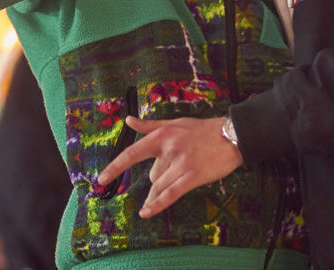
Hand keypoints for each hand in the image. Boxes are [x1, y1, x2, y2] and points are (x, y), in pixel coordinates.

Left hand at [95, 116, 242, 217]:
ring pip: (160, 186)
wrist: (232, 136)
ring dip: (158, 194)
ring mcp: (181, 164)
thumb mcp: (175, 123)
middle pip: (153, 176)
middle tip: (179, 168)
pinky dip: (158, 204)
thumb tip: (128, 119)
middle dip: (161, 178)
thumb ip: (150, 125)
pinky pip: (171, 194)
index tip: (101, 179)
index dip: (116, 167)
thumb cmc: (203, 130)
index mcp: (162, 136)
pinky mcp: (193, 176)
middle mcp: (169, 150)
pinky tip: (146, 213)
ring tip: (165, 192)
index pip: (133, 153)